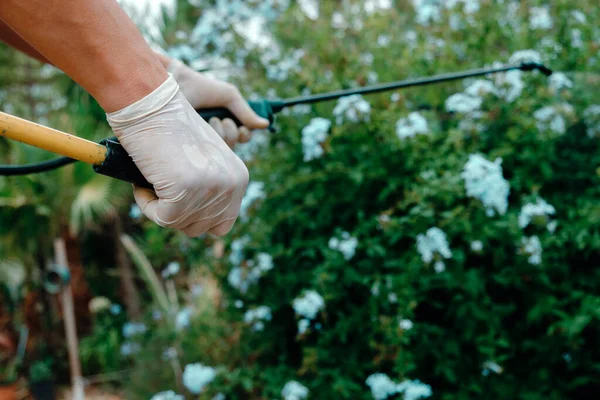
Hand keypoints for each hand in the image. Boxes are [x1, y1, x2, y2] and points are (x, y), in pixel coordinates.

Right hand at [107, 75, 248, 236]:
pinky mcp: (186, 191)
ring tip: (153, 178)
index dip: (195, 217)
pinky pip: (162, 218)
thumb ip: (210, 188)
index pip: (222, 224)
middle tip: (160, 187)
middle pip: (199, 228)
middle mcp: (231, 185)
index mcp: (240, 178)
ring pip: (179, 224)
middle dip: (176, 214)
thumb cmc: (170, 128)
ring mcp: (210, 189)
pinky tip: (143, 181)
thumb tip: (199, 225)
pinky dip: (146, 203)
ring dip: (159, 207)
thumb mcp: (203, 159)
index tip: (177, 199)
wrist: (151, 104)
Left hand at [167, 58, 268, 146]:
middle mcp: (212, 135)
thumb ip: (246, 112)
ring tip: (210, 120)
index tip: (242, 129)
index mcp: (222, 123)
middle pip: (233, 147)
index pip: (240, 138)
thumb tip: (266, 125)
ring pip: (222, 152)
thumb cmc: (200, 87)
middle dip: (232, 133)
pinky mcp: (188, 148)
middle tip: (221, 120)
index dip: (244, 135)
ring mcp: (199, 143)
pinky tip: (202, 128)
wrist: (174, 83)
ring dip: (221, 134)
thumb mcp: (228, 96)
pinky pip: (207, 154)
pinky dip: (210, 139)